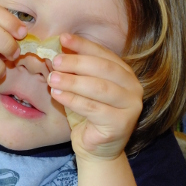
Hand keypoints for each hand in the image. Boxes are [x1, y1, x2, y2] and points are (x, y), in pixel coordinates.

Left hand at [48, 33, 142, 160]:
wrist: (96, 147)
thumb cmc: (87, 115)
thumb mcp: (81, 88)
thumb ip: (76, 71)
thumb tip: (57, 49)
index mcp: (124, 74)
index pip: (103, 54)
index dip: (83, 45)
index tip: (63, 38)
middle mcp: (132, 87)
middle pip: (103, 69)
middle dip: (76, 63)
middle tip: (55, 61)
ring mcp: (130, 106)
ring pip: (99, 88)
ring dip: (72, 81)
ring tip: (52, 78)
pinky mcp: (121, 123)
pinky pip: (93, 108)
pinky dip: (72, 100)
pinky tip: (57, 95)